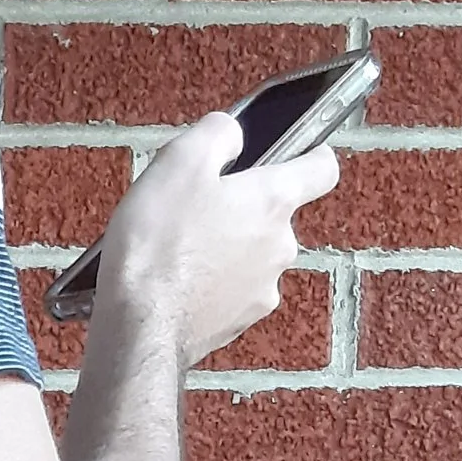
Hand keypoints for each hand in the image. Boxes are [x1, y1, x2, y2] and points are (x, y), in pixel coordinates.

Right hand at [89, 113, 338, 366]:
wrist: (140, 327)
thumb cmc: (158, 244)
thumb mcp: (178, 162)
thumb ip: (217, 133)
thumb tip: (234, 135)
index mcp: (273, 200)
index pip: (322, 169)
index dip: (310, 155)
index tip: (293, 153)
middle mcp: (281, 245)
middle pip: (274, 215)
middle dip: (241, 208)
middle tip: (195, 208)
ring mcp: (264, 288)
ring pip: (251, 254)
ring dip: (225, 248)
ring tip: (177, 250)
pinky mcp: (241, 320)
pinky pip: (233, 289)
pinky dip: (212, 282)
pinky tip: (177, 282)